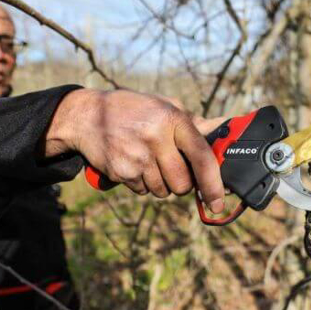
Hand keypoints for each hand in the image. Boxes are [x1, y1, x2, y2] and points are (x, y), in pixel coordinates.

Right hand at [45, 89, 224, 212]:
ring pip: (163, 191)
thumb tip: (223, 129)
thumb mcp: (165, 106)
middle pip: (182, 184)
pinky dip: (142, 183)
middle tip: (173, 166)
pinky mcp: (121, 173)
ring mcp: (136, 158)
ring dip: (162, 183)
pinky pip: (143, 192)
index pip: (201, 157)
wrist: (87, 116)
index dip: (213, 183)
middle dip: (183, 182)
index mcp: (172, 120)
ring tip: (149, 159)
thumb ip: (194, 122)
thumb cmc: (134, 110)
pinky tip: (134, 162)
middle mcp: (155, 139)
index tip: (218, 203)